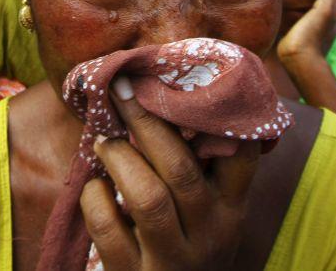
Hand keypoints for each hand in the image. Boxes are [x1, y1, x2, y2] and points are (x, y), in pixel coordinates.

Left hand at [80, 77, 259, 270]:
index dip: (218, 117)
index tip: (183, 81)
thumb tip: (160, 94)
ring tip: (102, 140)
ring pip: (147, 196)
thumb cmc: (184, 243)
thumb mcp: (205, 212)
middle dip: (145, 120)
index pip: (241, 158)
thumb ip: (195, 167)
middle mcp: (209, 234)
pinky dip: (95, 199)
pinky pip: (109, 228)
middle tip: (120, 88)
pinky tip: (94, 188)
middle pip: (179, 167)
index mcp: (230, 210)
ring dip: (119, 157)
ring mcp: (172, 260)